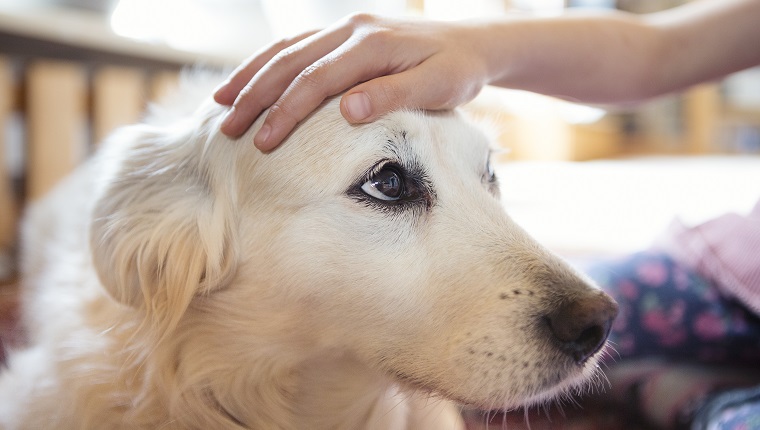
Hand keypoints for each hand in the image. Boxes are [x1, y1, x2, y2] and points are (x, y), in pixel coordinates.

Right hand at [213, 13, 491, 150]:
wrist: (474, 43)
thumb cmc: (458, 70)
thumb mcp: (438, 86)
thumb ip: (394, 95)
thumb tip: (347, 110)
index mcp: (372, 43)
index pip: (317, 80)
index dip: (286, 111)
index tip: (263, 142)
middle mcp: (352, 29)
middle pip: (291, 61)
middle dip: (255, 96)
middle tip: (227, 129)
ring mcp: (346, 28)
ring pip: (287, 49)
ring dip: (253, 75)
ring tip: (221, 103)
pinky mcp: (345, 34)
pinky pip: (299, 46)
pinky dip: (270, 63)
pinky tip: (252, 81)